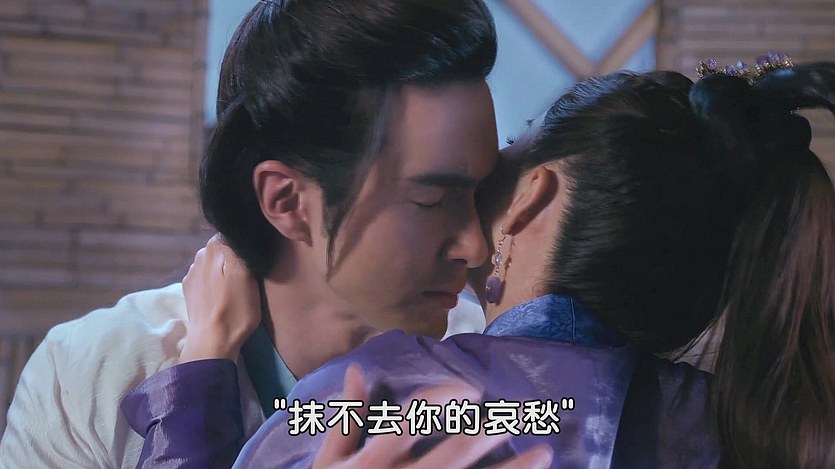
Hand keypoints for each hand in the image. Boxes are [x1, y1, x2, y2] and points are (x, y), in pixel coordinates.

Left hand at [180, 234, 261, 362]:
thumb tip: (241, 235)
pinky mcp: (190, 291)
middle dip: (235, 257)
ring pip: (215, 264)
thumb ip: (241, 249)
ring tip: (236, 288)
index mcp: (214, 247)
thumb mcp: (247, 273)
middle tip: (250, 275)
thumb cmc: (235, 309)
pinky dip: (216, 283)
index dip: (246, 245)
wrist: (212, 342)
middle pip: (224, 249)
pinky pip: (208, 278)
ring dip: (225, 271)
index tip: (256, 260)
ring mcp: (192, 274)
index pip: (234, 235)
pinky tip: (223, 296)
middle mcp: (199, 255)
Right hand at [313, 366, 552, 468]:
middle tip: (522, 411)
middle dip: (492, 429)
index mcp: (375, 460)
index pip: (414, 418)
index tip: (472, 389)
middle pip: (456, 450)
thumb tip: (358, 369)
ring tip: (545, 452)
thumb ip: (348, 419)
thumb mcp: (326, 463)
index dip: (445, 397)